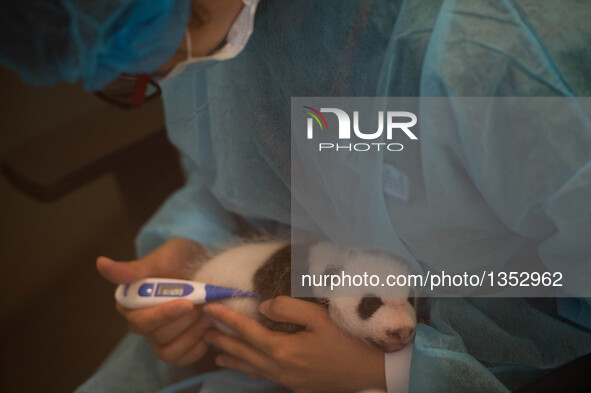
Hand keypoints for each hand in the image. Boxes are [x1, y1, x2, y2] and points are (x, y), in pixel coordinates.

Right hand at [97, 238, 210, 366]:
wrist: (207, 268)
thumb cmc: (181, 260)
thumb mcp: (163, 258)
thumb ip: (134, 268)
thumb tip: (100, 262)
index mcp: (130, 303)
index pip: (141, 319)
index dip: (165, 314)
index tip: (188, 303)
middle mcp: (139, 323)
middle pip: (158, 335)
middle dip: (185, 320)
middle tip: (205, 303)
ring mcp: (156, 338)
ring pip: (168, 350)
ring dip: (193, 333)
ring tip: (208, 314)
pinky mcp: (174, 348)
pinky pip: (181, 360)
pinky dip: (197, 348)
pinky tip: (208, 330)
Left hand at [203, 297, 385, 392]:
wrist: (369, 372)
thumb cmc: (346, 341)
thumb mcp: (320, 318)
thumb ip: (288, 308)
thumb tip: (263, 306)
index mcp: (283, 349)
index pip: (247, 331)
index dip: (227, 318)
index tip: (211, 307)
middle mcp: (279, 367)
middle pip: (243, 353)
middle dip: (222, 341)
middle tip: (203, 330)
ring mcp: (287, 380)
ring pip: (251, 368)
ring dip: (232, 359)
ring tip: (215, 354)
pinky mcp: (296, 386)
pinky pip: (264, 377)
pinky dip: (250, 370)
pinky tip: (247, 370)